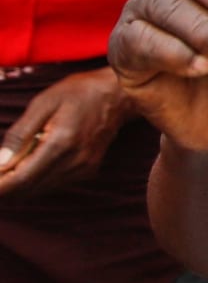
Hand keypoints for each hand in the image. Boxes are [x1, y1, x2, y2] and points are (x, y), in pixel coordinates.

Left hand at [0, 69, 130, 199]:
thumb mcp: (44, 103)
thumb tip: (0, 162)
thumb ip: (20, 133)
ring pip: (39, 190)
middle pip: (28, 190)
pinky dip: (35, 180)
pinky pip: (53, 184)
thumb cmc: (79, 92)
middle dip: (5, 187)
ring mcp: (83, 169)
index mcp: (61, 143)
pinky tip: (29, 165)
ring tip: (8, 169)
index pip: (21, 179)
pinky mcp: (88, 171)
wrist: (119, 93)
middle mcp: (74, 162)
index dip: (0, 186)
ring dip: (19, 185)